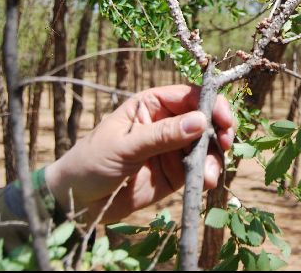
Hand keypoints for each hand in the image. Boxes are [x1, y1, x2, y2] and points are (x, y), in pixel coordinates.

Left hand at [45, 85, 234, 223]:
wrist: (75, 203)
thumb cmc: (91, 163)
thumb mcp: (125, 146)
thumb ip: (163, 135)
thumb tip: (200, 121)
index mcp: (152, 105)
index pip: (189, 96)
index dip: (211, 105)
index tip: (224, 120)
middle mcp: (166, 123)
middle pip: (204, 120)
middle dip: (219, 131)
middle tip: (226, 144)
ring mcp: (172, 149)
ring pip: (206, 146)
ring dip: (215, 158)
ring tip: (210, 175)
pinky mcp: (175, 174)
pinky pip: (199, 169)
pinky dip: (208, 174)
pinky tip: (205, 183)